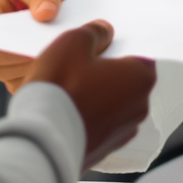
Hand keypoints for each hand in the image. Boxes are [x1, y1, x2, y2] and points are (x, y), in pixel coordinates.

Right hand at [0, 0, 81, 92]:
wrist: (63, 8)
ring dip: (36, 67)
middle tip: (52, 47)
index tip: (35, 35)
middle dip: (24, 56)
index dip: (7, 40)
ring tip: (59, 52)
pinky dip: (44, 77)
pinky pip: (26, 85)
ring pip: (11, 76)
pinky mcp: (14, 79)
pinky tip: (60, 63)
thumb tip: (44, 14)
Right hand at [24, 20, 155, 171]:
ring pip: (111, 103)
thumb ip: (94, 33)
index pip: (138, 53)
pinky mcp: (103, 150)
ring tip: (67, 87)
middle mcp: (139, 107)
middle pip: (125, 79)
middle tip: (78, 62)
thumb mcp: (73, 42)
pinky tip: (64, 108)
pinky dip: (86, 115)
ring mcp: (122, 133)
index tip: (99, 42)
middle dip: (105, 70)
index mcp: (140, 78)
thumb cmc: (61, 90)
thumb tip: (103, 32)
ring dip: (95, 94)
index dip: (117, 45)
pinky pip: (98, 123)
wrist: (42, 140)